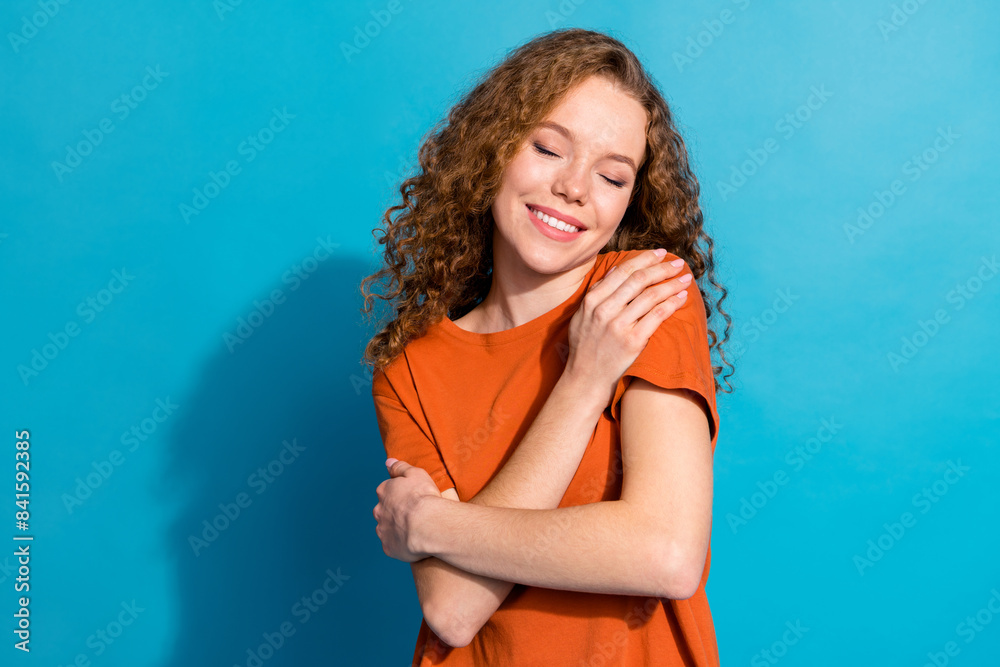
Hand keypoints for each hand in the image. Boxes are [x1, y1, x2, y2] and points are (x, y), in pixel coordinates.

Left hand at [373, 458, 440, 561]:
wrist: (428, 525)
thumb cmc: (424, 497)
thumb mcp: (416, 474)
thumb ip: (400, 467)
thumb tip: (388, 462)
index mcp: (384, 492)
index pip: (388, 491)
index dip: (401, 495)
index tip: (413, 498)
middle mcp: (379, 511)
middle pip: (384, 510)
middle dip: (395, 512)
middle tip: (414, 514)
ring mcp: (383, 530)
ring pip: (387, 528)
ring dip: (397, 528)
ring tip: (415, 530)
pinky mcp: (388, 547)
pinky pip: (393, 545)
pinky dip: (401, 544)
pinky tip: (413, 542)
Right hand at [565, 249, 691, 406]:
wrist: (585, 380)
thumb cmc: (585, 348)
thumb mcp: (581, 316)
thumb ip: (597, 292)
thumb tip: (615, 269)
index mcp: (592, 300)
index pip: (622, 271)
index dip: (644, 259)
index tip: (661, 254)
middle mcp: (604, 310)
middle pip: (639, 280)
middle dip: (662, 268)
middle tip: (679, 263)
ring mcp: (618, 326)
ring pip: (651, 295)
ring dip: (672, 284)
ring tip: (686, 279)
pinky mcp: (632, 341)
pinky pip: (657, 316)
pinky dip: (672, 304)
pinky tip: (682, 298)